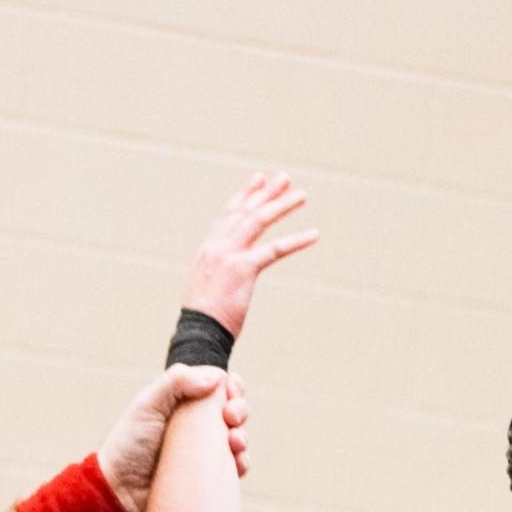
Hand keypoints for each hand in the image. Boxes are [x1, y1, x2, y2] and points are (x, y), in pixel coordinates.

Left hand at [98, 365, 249, 511]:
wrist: (120, 492)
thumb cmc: (128, 445)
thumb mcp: (147, 405)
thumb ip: (176, 382)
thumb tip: (216, 377)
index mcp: (182, 403)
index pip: (217, 386)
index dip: (230, 386)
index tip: (229, 391)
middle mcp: (196, 425)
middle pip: (232, 410)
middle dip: (239, 409)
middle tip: (231, 415)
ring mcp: (203, 451)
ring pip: (238, 438)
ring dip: (242, 436)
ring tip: (233, 441)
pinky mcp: (208, 476)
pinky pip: (235, 467)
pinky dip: (241, 462)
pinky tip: (235, 461)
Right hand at [181, 172, 318, 337]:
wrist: (198, 333)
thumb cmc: (204, 319)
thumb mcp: (206, 287)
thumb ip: (217, 271)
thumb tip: (227, 272)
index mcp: (207, 249)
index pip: (227, 214)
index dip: (244, 196)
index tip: (259, 180)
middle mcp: (216, 246)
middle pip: (244, 211)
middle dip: (266, 192)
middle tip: (285, 178)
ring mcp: (228, 255)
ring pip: (258, 221)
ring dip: (282, 206)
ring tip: (302, 196)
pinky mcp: (243, 269)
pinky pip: (274, 250)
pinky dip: (296, 240)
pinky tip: (314, 235)